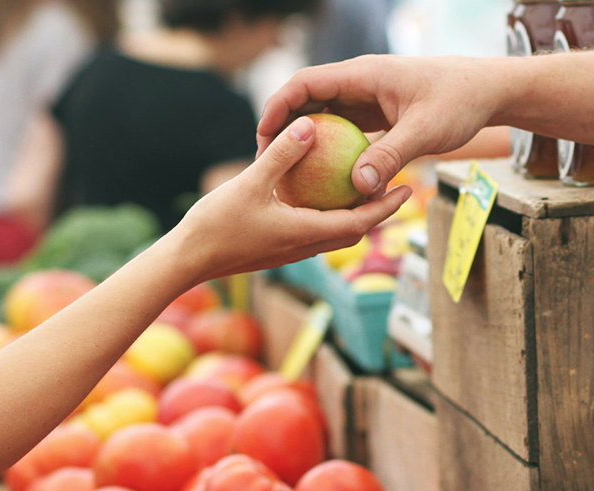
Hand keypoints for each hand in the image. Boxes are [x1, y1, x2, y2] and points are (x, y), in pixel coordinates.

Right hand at [172, 116, 411, 283]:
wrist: (186, 261)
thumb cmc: (216, 225)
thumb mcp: (250, 183)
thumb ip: (282, 155)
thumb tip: (309, 125)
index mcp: (306, 233)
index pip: (360, 223)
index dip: (386, 207)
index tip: (407, 190)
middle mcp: (304, 246)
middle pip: (353, 230)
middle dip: (377, 211)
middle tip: (395, 185)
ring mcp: (290, 250)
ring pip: (333, 232)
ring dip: (352, 214)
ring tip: (363, 187)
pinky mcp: (276, 248)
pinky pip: (312, 230)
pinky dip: (326, 214)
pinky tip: (318, 193)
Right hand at [257, 55, 507, 197]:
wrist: (487, 91)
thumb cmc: (459, 102)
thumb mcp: (425, 131)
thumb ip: (391, 156)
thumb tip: (358, 187)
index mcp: (363, 75)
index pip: (306, 83)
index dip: (278, 107)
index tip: (263, 136)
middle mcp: (360, 83)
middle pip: (308, 100)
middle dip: (284, 127)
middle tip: (267, 161)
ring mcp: (368, 98)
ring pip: (325, 116)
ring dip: (307, 140)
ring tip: (288, 173)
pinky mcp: (378, 113)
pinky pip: (345, 130)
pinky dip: (332, 150)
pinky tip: (325, 179)